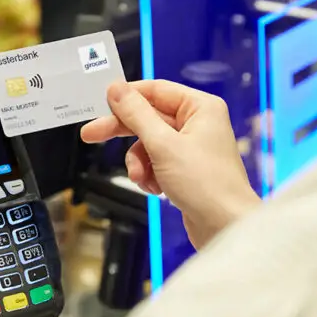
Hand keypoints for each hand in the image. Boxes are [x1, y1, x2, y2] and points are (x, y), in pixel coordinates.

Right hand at [81, 80, 260, 248]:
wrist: (226, 227)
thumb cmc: (205, 184)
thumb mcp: (163, 145)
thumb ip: (136, 115)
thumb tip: (116, 89)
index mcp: (200, 107)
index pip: (155, 90)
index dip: (126, 97)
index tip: (100, 104)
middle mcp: (198, 123)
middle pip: (148, 117)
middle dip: (123, 132)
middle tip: (91, 135)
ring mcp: (192, 147)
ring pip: (148, 144)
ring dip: (139, 162)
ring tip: (142, 178)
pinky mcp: (186, 169)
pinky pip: (156, 162)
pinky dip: (150, 175)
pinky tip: (155, 189)